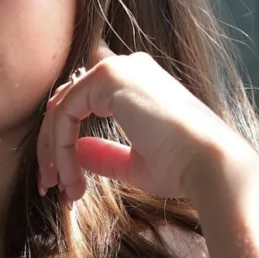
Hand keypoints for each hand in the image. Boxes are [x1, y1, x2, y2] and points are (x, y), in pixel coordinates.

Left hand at [37, 43, 249, 202]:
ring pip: (61, 110)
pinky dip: (59, 148)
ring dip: (54, 154)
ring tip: (61, 189)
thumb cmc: (182, 167)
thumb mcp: (134, 163)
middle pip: (66, 103)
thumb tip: (77, 151)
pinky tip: (69, 176)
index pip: (82, 100)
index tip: (60, 180)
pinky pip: (64, 114)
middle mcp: (126, 68)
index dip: (62, 139)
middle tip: (48, 186)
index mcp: (136, 82)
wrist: (210, 164)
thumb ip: (104, 154)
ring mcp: (116, 69)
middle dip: (51, 149)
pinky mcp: (108, 78)